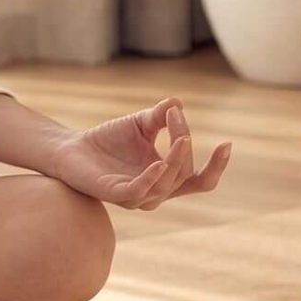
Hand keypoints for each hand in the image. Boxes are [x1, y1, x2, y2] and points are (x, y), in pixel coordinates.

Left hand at [48, 96, 229, 208]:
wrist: (72, 148)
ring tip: (179, 135)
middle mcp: (155, 192)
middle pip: (185, 176)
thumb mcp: (141, 123)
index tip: (227, 142)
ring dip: (175, 160)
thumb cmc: (109, 139)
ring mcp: (136, 196)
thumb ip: (161, 116)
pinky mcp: (115, 194)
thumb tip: (178, 103)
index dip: (217, 166)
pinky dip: (151, 178)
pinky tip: (158, 162)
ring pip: (166, 185)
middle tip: (175, 117)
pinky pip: (138, 191)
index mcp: (166, 178)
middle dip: (185, 145)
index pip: (200, 180)